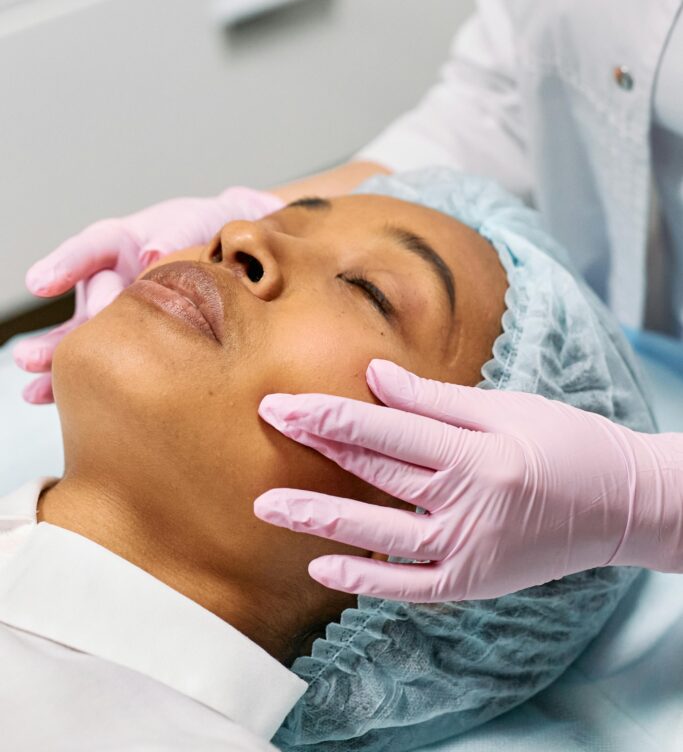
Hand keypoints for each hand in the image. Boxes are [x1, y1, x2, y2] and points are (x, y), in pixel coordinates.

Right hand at [14, 187, 282, 403]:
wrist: (239, 255)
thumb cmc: (209, 231)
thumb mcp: (196, 222)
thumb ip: (175, 234)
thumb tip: (150, 253)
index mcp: (125, 241)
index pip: (92, 249)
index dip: (66, 265)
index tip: (41, 285)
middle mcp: (112, 277)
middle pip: (84, 306)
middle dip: (61, 335)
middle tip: (34, 358)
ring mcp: (116, 311)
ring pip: (81, 338)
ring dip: (57, 364)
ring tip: (33, 389)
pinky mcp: (129, 339)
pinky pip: (102, 358)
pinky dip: (78, 378)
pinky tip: (46, 398)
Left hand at [254, 359, 682, 600]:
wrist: (621, 505)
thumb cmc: (566, 442)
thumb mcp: (506, 408)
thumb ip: (434, 400)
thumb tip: (373, 377)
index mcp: (477, 452)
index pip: (386, 432)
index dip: (330, 416)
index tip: (283, 402)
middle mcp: (468, 504)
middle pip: (376, 473)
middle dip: (315, 447)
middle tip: (266, 425)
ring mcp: (469, 549)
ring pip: (380, 534)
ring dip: (321, 519)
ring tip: (267, 506)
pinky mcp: (473, 582)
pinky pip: (410, 586)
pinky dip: (367, 580)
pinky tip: (323, 567)